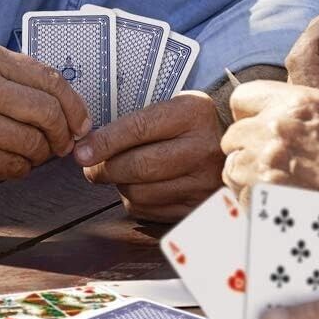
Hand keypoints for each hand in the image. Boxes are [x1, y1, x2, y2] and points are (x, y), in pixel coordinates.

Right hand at [0, 40, 91, 184]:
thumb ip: (14, 78)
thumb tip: (66, 104)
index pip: (51, 80)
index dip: (75, 106)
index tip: (80, 123)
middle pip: (48, 113)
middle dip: (63, 134)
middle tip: (61, 145)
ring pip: (34, 144)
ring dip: (41, 155)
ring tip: (30, 154)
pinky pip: (14, 166)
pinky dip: (21, 169)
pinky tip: (10, 163)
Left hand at [74, 92, 221, 221]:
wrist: (237, 144)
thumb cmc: (193, 124)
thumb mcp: (172, 108)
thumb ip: (134, 124)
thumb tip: (88, 148)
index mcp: (192, 114)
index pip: (138, 129)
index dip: (104, 143)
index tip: (81, 152)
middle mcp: (201, 149)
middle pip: (137, 166)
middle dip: (104, 168)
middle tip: (92, 167)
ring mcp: (203, 182)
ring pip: (140, 192)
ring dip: (120, 186)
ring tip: (122, 174)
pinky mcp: (199, 207)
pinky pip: (150, 210)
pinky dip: (136, 201)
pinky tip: (141, 188)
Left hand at [222, 80, 318, 301]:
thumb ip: (313, 119)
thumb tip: (291, 122)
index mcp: (302, 103)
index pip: (243, 96)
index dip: (250, 116)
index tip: (261, 131)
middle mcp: (278, 128)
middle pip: (233, 135)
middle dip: (248, 151)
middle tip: (276, 171)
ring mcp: (266, 166)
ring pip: (232, 168)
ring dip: (249, 181)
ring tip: (284, 195)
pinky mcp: (263, 204)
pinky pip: (240, 201)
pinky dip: (255, 208)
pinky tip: (285, 214)